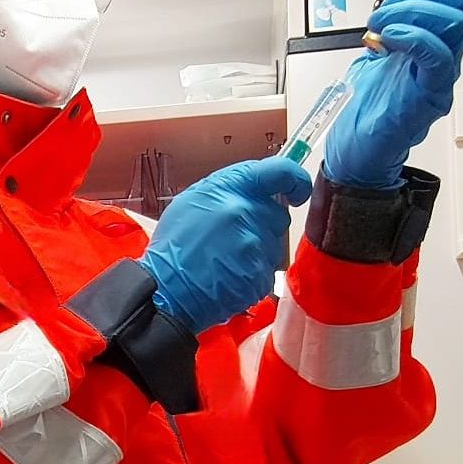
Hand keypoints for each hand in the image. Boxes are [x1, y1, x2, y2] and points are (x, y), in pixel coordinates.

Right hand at [138, 158, 311, 333]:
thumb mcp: (193, 200)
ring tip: (225, 260)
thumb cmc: (174, 247)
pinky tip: (228, 275)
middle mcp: (247, 213)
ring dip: (256, 251)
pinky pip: (266, 270)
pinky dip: (251, 273)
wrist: (165, 290)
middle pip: (277, 215)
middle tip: (233, 237)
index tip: (296, 190)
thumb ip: (229, 190)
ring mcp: (255, 246)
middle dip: (262, 224)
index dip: (295, 180)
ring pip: (273, 245)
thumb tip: (258, 189)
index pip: (280, 173)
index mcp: (230, 189)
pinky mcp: (259, 275)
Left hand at [324, 0, 462, 188]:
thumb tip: (387, 1)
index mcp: (436, 41)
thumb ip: (389, 27)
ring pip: (454, 22)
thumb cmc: (366, 109)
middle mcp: (445, 56)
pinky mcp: (429, 95)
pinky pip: (437, 56)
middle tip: (388, 4)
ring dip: (412, 10)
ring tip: (382, 23)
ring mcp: (440, 76)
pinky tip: (390, 37)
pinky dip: (413, 36)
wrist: (357, 151)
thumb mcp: (376, 54)